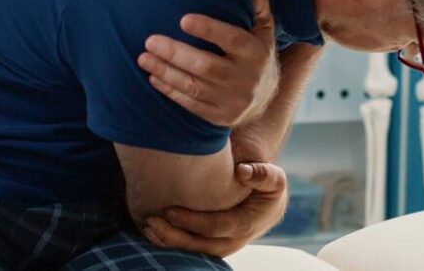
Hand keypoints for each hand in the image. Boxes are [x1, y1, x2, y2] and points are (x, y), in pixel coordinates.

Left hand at [139, 0, 277, 126]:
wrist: (265, 100)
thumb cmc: (257, 54)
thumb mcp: (264, 30)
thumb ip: (258, 6)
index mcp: (256, 53)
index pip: (232, 39)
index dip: (208, 30)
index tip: (183, 19)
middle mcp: (245, 78)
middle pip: (206, 66)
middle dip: (176, 53)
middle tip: (150, 40)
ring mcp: (232, 101)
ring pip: (194, 87)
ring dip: (166, 72)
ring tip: (143, 58)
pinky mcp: (219, 117)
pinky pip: (191, 104)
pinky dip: (170, 91)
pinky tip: (154, 77)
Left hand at [144, 162, 287, 256]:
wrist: (267, 203)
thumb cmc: (267, 186)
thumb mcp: (274, 178)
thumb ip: (263, 173)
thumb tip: (242, 171)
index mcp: (245, 225)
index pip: (214, 227)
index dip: (191, 221)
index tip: (169, 210)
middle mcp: (233, 241)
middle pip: (200, 245)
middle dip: (174, 236)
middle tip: (152, 220)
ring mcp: (222, 246)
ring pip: (193, 251)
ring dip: (169, 243)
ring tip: (148, 228)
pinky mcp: (211, 245)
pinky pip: (190, 249)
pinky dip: (171, 243)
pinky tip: (153, 233)